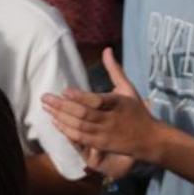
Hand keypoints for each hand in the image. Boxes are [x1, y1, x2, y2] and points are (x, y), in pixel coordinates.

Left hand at [42, 47, 155, 163]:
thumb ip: (115, 70)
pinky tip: (55, 122)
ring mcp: (104, 134)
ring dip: (60, 117)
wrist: (148, 139)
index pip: (96, 100)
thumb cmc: (136, 111)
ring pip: (78, 127)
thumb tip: (106, 49)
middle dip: (62, 106)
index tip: (65, 90)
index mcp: (118, 103)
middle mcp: (110, 119)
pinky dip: (66, 130)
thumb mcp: (128, 88)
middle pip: (83, 114)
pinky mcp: (99, 145)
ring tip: (46, 108)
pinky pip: (79, 138)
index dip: (79, 97)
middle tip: (45, 97)